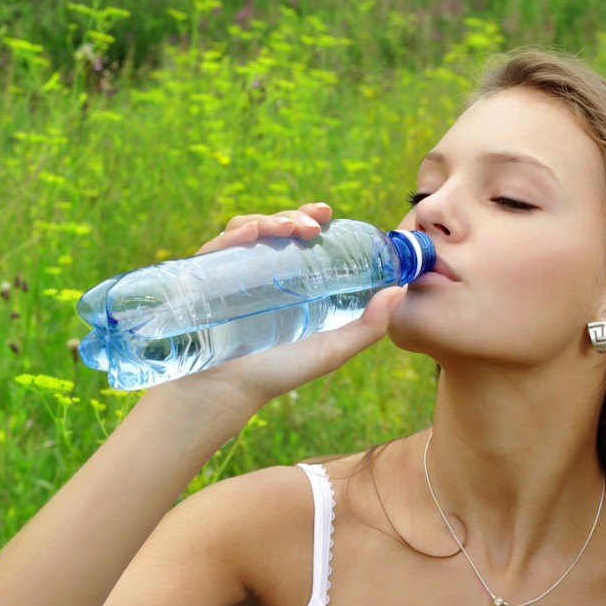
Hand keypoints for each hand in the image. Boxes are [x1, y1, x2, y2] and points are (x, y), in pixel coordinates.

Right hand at [146, 203, 405, 425]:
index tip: (328, 214)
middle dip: (295, 216)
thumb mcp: (331, 350)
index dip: (313, 220)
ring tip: (291, 229)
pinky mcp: (205, 275)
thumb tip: (400, 290)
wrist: (227, 391)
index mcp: (289, 281)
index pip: (300, 239)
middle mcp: (260, 270)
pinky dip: (238, 232)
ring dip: (271, 219)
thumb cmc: (277, 373)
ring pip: (250, 229)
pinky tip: (254, 233)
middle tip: (314, 223)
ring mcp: (231, 271)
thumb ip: (368, 326)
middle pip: (276, 228)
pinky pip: (220, 244)